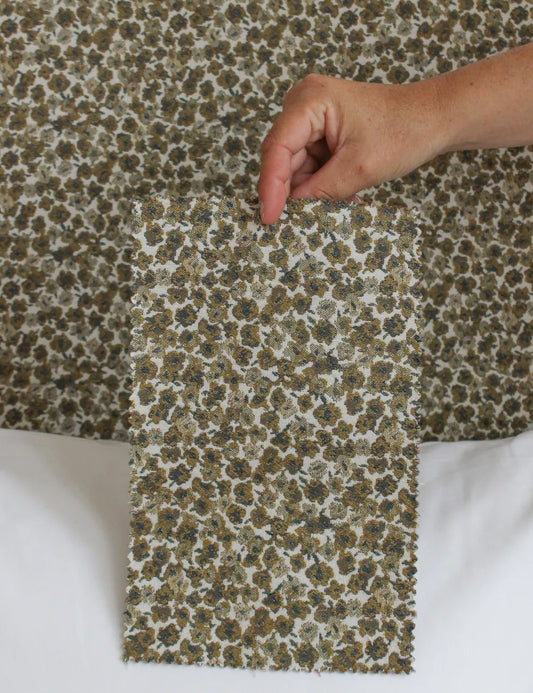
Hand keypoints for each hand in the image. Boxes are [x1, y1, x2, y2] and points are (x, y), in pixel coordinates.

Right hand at [258, 73, 448, 223]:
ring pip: (295, 165)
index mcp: (311, 100)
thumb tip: (291, 212)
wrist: (433, 118)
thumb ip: (320, 191)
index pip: (277, 148)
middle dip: (292, 191)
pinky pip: (309, 164)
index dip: (270, 186)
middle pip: (282, 157)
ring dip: (310, 190)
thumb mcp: (360, 169)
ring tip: (336, 205)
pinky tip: (340, 196)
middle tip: (298, 222)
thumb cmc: (405, 130)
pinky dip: (320, 184)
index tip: (269, 218)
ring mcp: (311, 117)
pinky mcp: (320, 130)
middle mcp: (304, 103)